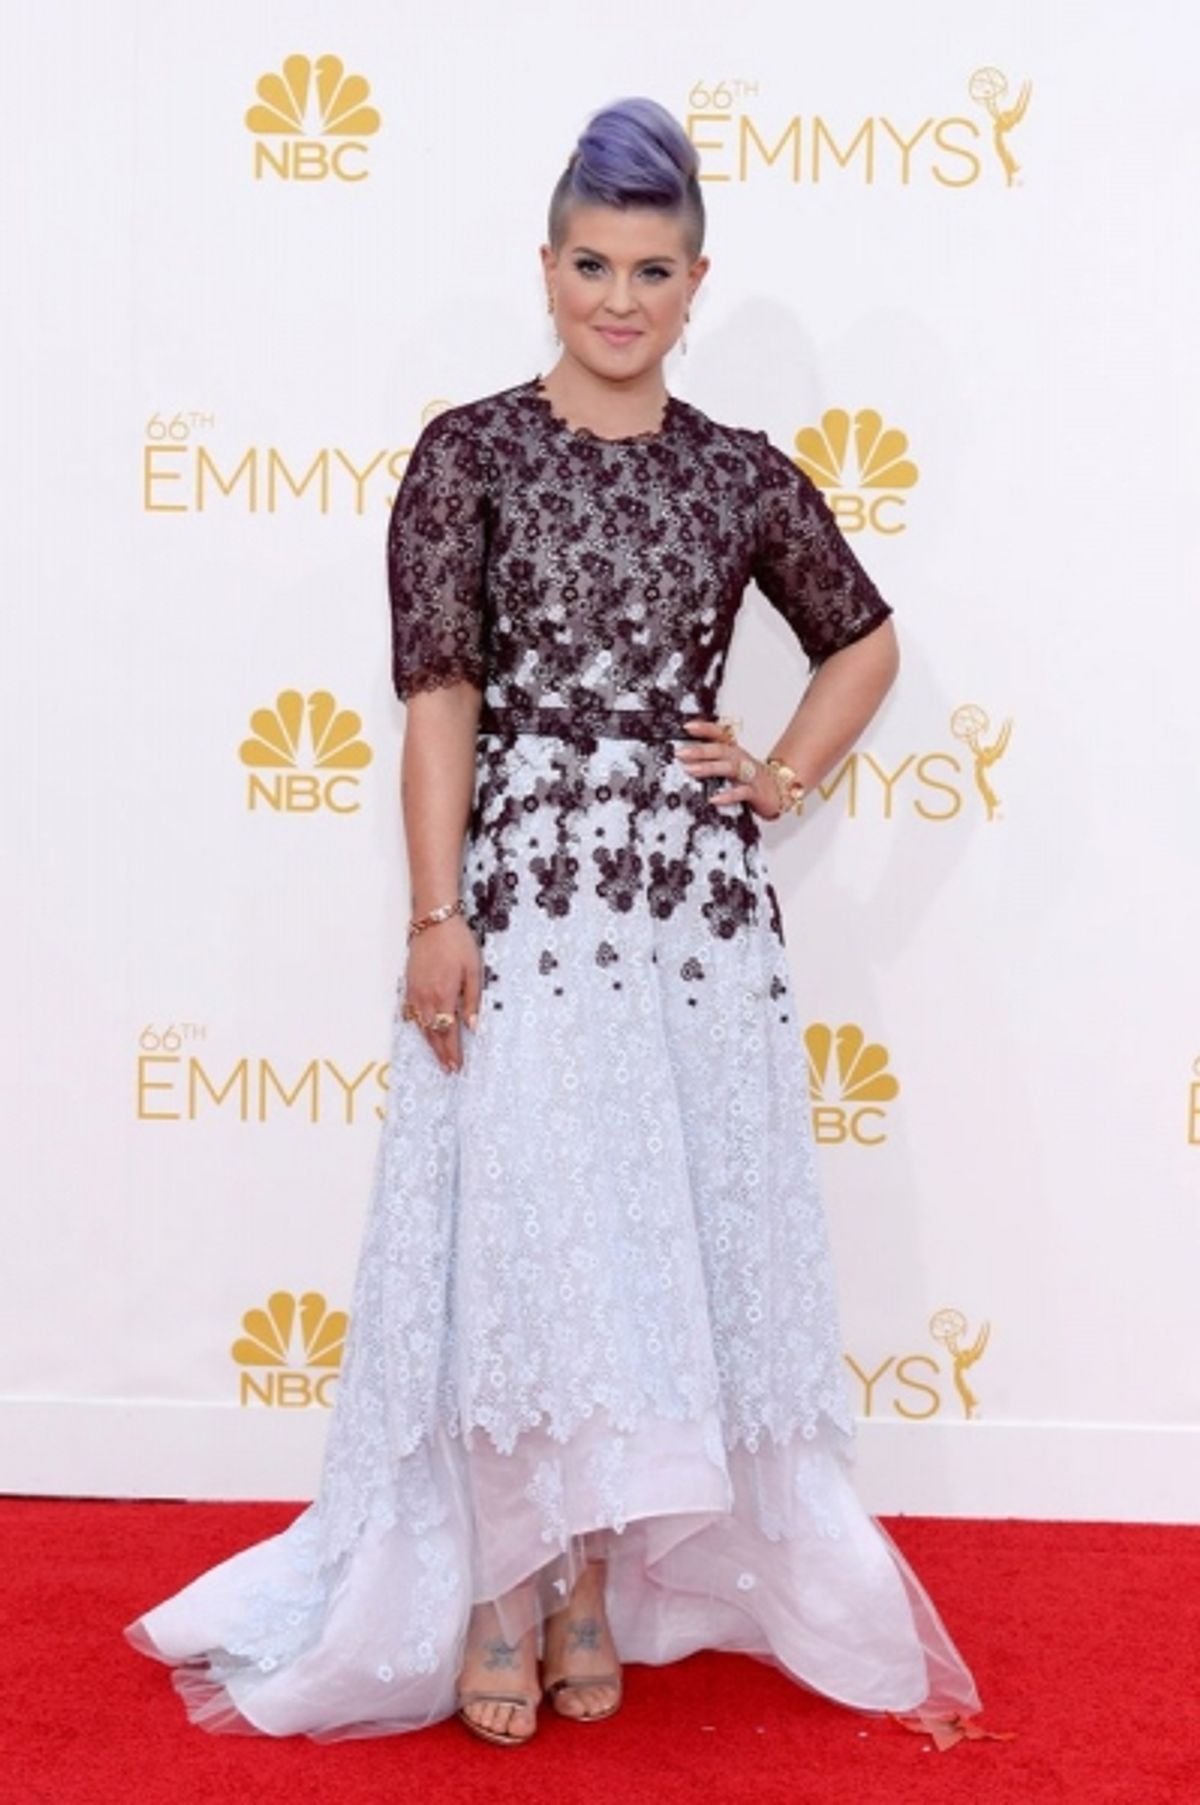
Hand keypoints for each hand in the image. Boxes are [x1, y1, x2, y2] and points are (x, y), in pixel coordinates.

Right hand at [400, 915, 481, 1073]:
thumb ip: (472, 1000)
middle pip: (432, 1033)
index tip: (456, 1066)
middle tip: (447, 1069)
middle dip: (440, 1053)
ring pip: (420, 1025)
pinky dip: (417, 1025)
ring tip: (437, 1055)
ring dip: (429, 1042)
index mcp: (444, 995)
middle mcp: (426, 998)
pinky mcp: (409, 984)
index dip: (452, 1051)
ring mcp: (415, 991)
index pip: (448, 1031)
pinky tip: (423, 1030)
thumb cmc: (458, 943)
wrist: (433, 922)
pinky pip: (411, 1012)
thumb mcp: (473, 970)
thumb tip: (472, 1026)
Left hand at [675, 717, 782, 819]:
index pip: (719, 734)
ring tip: (691, 770)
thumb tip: (684, 758)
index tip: (687, 726)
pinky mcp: (756, 792)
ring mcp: (749, 774)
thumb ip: (711, 760)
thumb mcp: (731, 765)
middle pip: (721, 750)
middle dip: (700, 750)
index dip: (705, 729)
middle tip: (680, 752)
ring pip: (729, 768)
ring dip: (709, 768)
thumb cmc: (750, 778)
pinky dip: (728, 796)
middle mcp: (741, 759)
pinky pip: (742, 792)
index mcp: (733, 751)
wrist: (780, 790)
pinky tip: (714, 799)